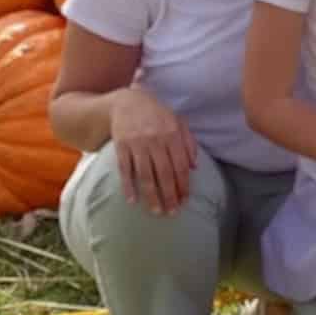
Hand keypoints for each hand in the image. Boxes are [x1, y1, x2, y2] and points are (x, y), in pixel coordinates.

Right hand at [109, 87, 196, 214]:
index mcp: (173, 134)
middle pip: (164, 173)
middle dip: (169, 195)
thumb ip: (189, 142)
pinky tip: (132, 200)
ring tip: (156, 211)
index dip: (183, 185)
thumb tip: (195, 167)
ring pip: (146, 174)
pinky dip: (128, 186)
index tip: (185, 200)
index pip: (181, 165)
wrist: (127, 102)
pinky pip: (125, 169)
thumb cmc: (157, 115)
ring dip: (151, 195)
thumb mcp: (178, 122)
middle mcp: (156, 140)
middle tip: (172, 212)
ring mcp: (138, 143)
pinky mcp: (121, 146)